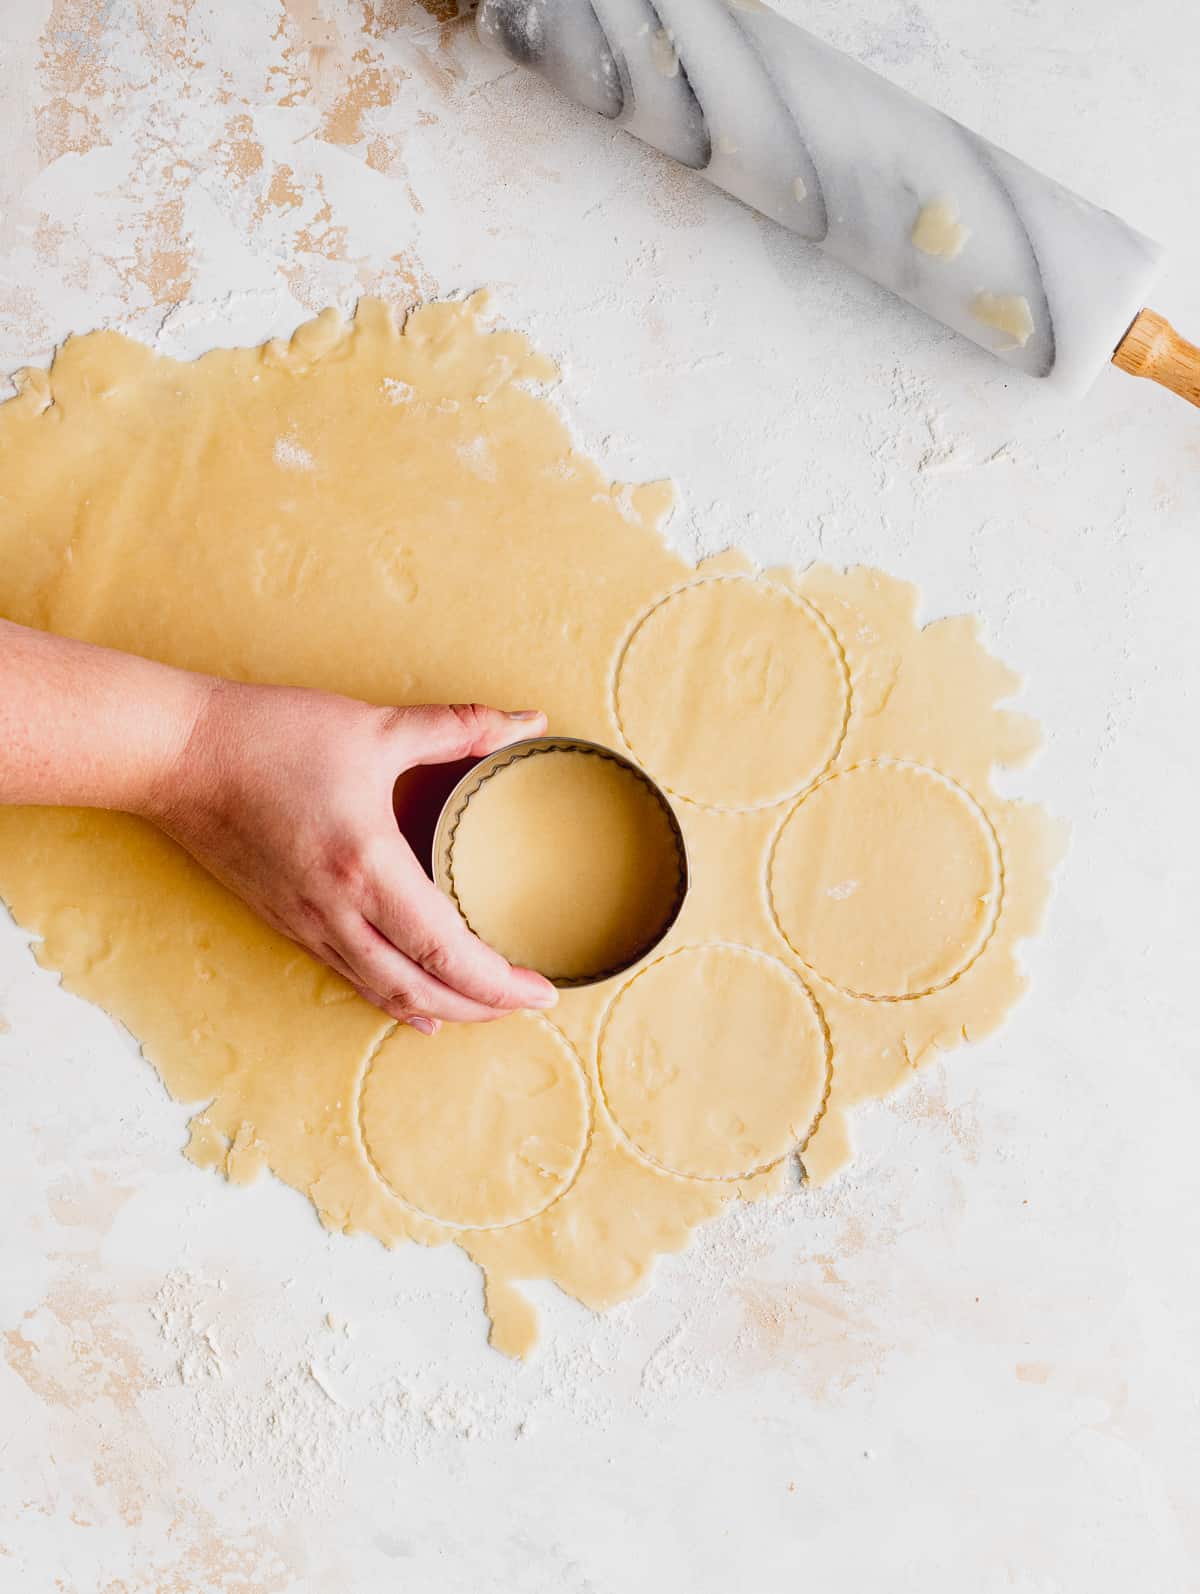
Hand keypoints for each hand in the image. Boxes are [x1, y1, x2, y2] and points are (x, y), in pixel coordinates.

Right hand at [148, 683, 558, 1033]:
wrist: (175, 754)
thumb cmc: (270, 736)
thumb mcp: (374, 726)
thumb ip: (458, 727)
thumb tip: (525, 721)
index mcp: (368, 867)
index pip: (447, 951)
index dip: (500, 982)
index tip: (543, 990)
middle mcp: (338, 911)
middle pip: (423, 987)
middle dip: (482, 1006)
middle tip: (527, 1003)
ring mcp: (308, 923)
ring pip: (385, 991)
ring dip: (441, 1008)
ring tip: (484, 1008)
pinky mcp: (285, 921)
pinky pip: (350, 976)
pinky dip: (391, 998)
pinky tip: (415, 1006)